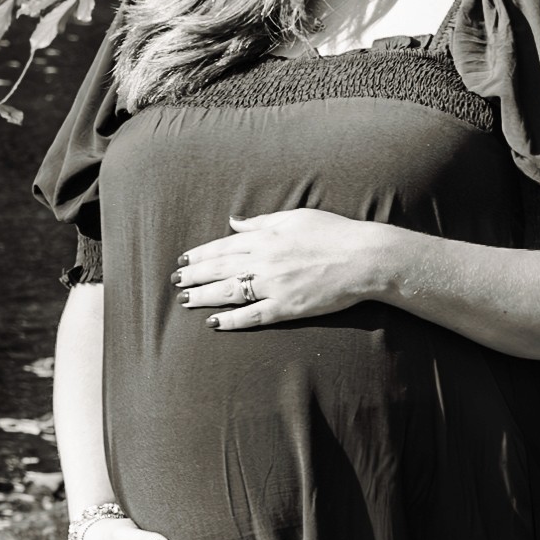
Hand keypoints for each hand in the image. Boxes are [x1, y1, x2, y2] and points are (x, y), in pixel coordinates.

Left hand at [174, 206, 407, 329]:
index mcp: (265, 238)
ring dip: (204, 297)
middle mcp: (264, 261)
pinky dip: (231, 320)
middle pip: (219, 270)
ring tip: (185, 300)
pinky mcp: (286, 307)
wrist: (364, 258)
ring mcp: (274, 286)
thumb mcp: (295, 217)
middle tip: (176, 282)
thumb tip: (235, 222)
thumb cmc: (333, 233)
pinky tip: (213, 322)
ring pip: (228, 293)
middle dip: (194, 276)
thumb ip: (261, 222)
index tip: (183, 261)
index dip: (200, 255)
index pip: (222, 247)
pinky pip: (252, 316)